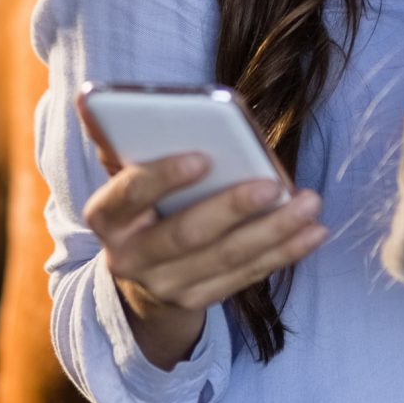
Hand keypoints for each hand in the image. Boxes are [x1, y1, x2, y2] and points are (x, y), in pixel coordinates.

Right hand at [75, 90, 327, 368]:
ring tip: (309, 203)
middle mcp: (129, 258)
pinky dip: (283, 254)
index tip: (203, 157)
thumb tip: (91, 99)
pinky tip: (312, 232)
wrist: (141, 278)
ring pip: (225, 259)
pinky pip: (245, 277)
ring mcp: (163, 287)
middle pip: (186, 233)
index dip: (163, 177)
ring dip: (274, 231)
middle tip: (273, 184)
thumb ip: (122, 142)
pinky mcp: (196, 303)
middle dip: (233, 208)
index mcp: (106, 217)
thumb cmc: (143, 206)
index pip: (129, 195)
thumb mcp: (126, 176)